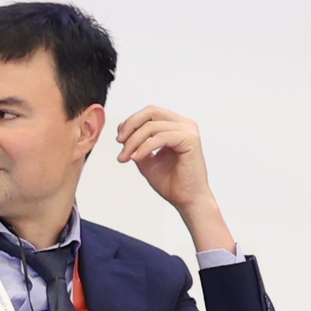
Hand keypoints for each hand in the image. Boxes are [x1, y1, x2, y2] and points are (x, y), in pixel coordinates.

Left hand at [112, 106, 233, 248]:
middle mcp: (184, 124)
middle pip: (151, 111)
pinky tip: (136, 158)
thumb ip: (137, 143)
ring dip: (134, 141)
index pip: (149, 113)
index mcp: (176, 125)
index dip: (130, 123)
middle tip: (120, 142)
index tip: (120, 141)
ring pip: (152, 126)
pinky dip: (145, 147)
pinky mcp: (191, 140)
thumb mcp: (146, 158)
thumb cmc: (170, 181)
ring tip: (126, 157)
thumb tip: (122, 130)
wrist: (186, 199)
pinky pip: (161, 137)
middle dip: (130, 126)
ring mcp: (189, 131)